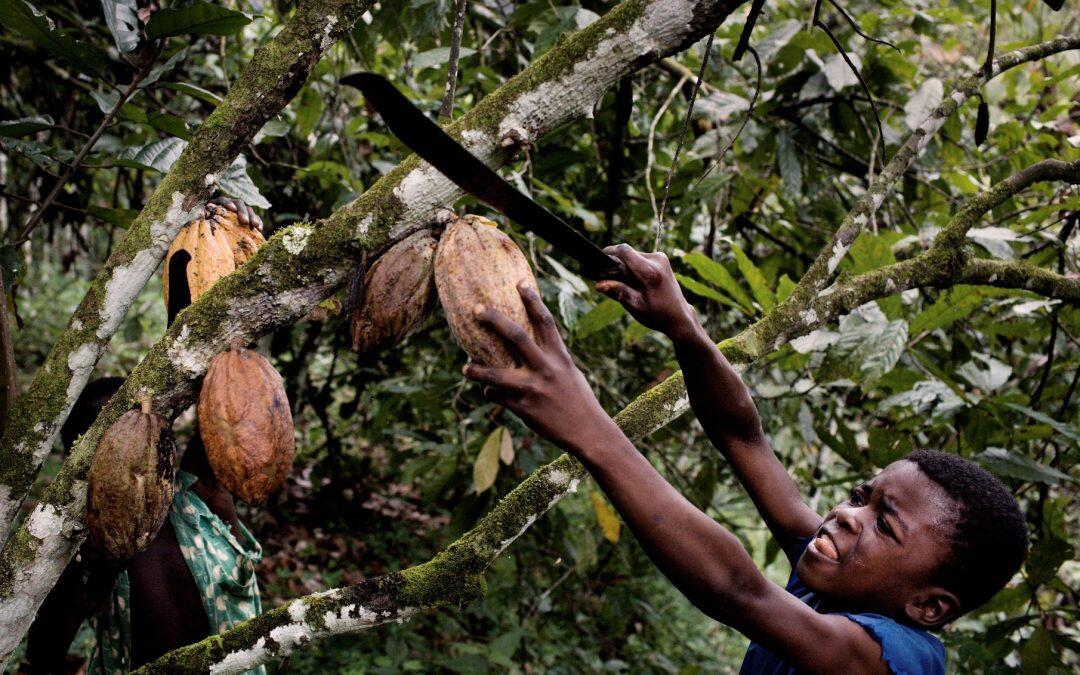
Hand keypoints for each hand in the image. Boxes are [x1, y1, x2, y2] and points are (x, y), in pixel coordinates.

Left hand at [203, 197, 262, 229]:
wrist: (216, 241)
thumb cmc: (207, 230)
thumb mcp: (204, 224)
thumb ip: (203, 219)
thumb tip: (202, 216)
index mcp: (218, 205)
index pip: (223, 200)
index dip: (227, 203)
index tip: (231, 209)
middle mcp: (231, 206)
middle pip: (239, 203)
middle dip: (243, 212)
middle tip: (244, 222)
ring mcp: (241, 212)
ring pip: (249, 210)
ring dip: (252, 217)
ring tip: (255, 226)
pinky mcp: (249, 219)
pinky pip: (256, 219)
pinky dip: (258, 223)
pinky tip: (259, 230)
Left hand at [463, 284, 617, 454]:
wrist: (587, 431)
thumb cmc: (577, 398)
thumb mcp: (568, 372)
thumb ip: (549, 358)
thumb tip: (525, 347)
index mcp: (560, 356)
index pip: (545, 321)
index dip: (532, 300)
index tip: (519, 283)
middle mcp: (546, 369)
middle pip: (516, 337)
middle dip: (494, 320)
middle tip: (476, 309)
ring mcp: (533, 389)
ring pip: (496, 375)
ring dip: (477, 371)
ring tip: (466, 368)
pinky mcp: (524, 409)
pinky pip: (499, 398)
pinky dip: (491, 393)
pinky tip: (489, 391)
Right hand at [596, 244, 700, 340]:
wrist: (679, 316)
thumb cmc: (657, 314)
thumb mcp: (636, 307)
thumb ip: (618, 292)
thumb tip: (598, 283)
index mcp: (650, 273)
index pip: (624, 251)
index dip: (609, 252)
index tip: (598, 262)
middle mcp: (657, 260)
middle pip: (627, 253)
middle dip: (617, 265)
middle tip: (612, 281)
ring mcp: (661, 257)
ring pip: (632, 255)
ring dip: (626, 266)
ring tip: (628, 285)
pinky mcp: (661, 258)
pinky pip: (639, 258)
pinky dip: (633, 267)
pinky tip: (636, 282)